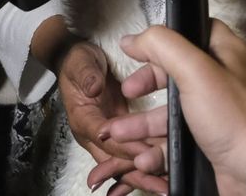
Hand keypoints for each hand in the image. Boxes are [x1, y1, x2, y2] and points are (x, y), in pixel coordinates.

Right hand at [57, 40, 165, 195]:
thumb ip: (86, 74)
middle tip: (160, 186)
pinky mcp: (121, 137)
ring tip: (166, 189)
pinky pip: (133, 157)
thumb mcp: (80, 62)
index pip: (104, 137)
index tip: (144, 152)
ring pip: (125, 164)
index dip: (124, 145)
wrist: (79, 63)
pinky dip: (147, 168)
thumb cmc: (79, 62)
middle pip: (115, 160)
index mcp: (83, 118)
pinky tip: (163, 181)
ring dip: (145, 177)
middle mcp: (94, 134)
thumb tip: (93, 87)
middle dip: (137, 174)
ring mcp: (108, 138)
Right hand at [107, 23, 245, 195]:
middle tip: (128, 92)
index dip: (163, 39)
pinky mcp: (208, 142)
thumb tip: (134, 38)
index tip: (138, 48)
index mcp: (224, 54)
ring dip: (142, 123)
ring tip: (120, 133)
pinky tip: (143, 157)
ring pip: (170, 112)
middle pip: (174, 73)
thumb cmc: (233, 117)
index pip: (191, 32)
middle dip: (145, 85)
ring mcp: (214, 113)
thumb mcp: (195, 71)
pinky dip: (157, 148)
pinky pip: (175, 141)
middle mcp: (220, 80)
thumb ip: (163, 46)